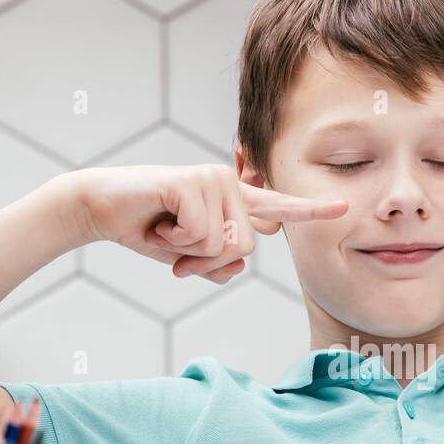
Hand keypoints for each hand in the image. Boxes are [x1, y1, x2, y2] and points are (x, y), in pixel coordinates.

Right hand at [72, 164, 347, 283]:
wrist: (102, 209)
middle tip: (177, 244)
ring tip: (166, 229)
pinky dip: (174, 240)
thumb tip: (235, 263)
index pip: (277, 209)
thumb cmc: (147, 230)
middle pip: (245, 247)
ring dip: (189, 250)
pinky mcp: (191, 180)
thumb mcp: (188, 258)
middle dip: (208, 260)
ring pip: (223, 242)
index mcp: (233, 201)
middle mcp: (228, 184)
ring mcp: (212, 179)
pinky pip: (200, 233)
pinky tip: (158, 222)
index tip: (341, 209)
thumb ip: (217, 265)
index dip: (309, 211)